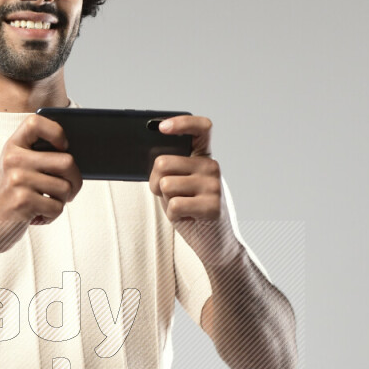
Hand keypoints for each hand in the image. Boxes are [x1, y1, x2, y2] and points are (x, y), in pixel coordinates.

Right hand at [0, 114, 82, 253]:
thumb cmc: (8, 198)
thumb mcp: (15, 170)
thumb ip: (36, 157)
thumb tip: (76, 157)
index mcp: (12, 146)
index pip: (36, 122)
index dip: (56, 132)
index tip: (64, 147)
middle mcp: (13, 159)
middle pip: (67, 161)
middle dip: (75, 181)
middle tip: (69, 192)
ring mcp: (17, 179)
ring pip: (65, 188)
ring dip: (62, 202)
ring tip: (46, 205)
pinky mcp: (22, 201)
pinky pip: (57, 207)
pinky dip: (52, 216)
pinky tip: (38, 216)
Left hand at [150, 115, 241, 270]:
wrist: (216, 245)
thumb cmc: (191, 213)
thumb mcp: (177, 187)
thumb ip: (168, 171)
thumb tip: (152, 162)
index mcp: (204, 158)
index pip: (200, 128)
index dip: (181, 123)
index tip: (161, 128)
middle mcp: (212, 167)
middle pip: (163, 162)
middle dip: (154, 182)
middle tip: (169, 196)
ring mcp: (214, 185)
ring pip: (166, 185)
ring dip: (166, 202)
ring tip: (182, 209)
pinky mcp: (212, 206)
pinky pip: (174, 205)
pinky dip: (173, 217)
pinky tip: (188, 219)